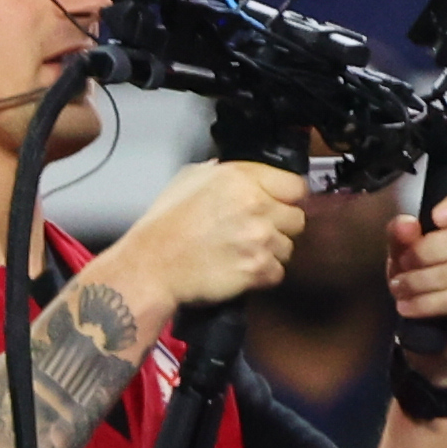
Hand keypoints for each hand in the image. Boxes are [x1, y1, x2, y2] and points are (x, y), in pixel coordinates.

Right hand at [102, 157, 308, 317]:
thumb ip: (221, 171)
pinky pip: (278, 272)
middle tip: (255, 234)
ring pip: (288, 247)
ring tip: (243, 254)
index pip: (296, 186)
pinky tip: (241, 271)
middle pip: (296, 219)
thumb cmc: (163, 225)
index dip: (286, 199)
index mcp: (243, 179)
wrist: (150, 266)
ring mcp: (260, 238)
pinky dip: (263, 276)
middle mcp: (257, 205)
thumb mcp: (187, 179)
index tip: (277, 207)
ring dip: (271, 253)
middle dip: (280, 228)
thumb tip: (239, 173)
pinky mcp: (257, 268)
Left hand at [390, 181, 446, 372]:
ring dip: (418, 281)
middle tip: (402, 264)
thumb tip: (405, 225)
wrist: (440, 326)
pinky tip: (407, 306)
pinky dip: (424, 303)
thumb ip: (401, 236)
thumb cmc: (428, 275)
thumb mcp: (406, 252)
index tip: (435, 217)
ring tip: (399, 288)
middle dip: (423, 252)